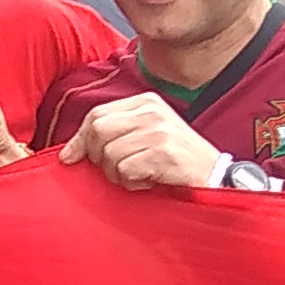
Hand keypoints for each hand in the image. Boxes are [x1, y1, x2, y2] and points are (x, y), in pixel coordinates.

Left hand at [61, 95, 225, 190]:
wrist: (215, 177)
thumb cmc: (177, 160)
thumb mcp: (147, 136)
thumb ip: (115, 134)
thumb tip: (69, 152)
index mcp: (147, 102)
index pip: (96, 114)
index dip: (79, 138)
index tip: (69, 158)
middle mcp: (152, 111)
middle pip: (98, 130)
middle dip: (97, 157)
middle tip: (115, 170)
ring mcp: (158, 131)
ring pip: (109, 154)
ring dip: (117, 174)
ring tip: (138, 176)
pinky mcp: (163, 153)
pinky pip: (125, 170)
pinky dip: (131, 183)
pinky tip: (148, 182)